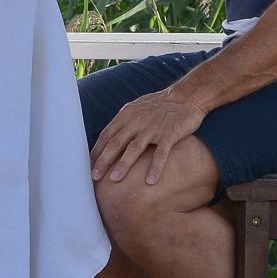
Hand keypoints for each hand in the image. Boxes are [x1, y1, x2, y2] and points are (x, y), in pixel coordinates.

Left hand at [89, 87, 206, 186]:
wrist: (187, 96)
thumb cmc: (160, 105)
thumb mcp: (137, 108)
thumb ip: (124, 122)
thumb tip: (109, 138)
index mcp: (127, 115)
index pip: (107, 134)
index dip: (97, 150)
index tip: (89, 165)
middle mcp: (137, 121)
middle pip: (116, 143)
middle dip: (103, 160)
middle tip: (94, 177)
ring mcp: (153, 128)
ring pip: (134, 148)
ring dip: (123, 165)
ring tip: (114, 180)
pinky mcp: (170, 134)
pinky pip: (161, 153)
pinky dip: (155, 167)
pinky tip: (150, 181)